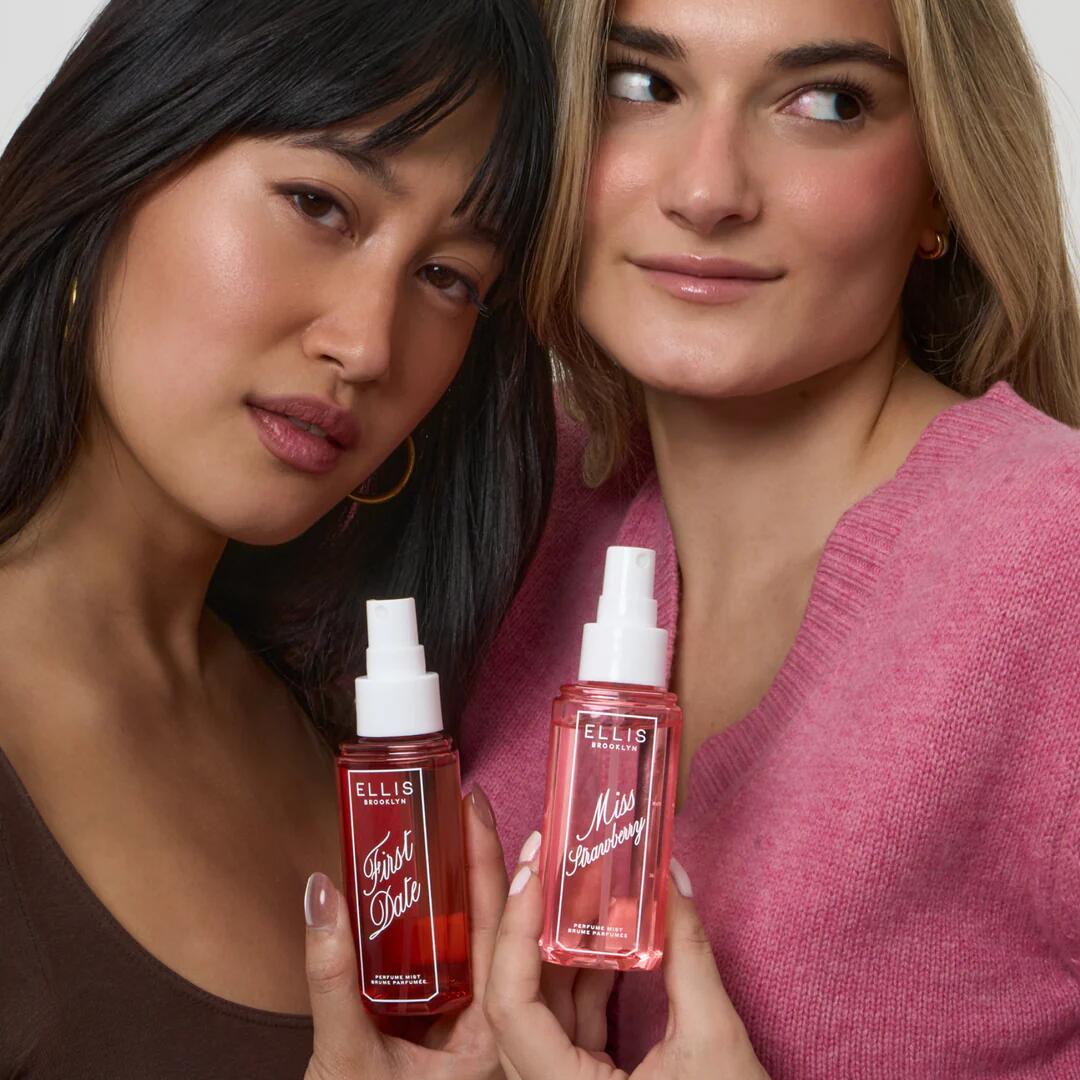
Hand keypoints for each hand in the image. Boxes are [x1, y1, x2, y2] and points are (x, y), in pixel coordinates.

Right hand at [303, 786, 506, 1079]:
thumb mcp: (343, 1058)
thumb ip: (332, 979)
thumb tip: (319, 892)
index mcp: (494, 1042)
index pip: (501, 937)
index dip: (493, 869)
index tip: (483, 814)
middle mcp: (505, 1036)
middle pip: (507, 932)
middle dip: (494, 865)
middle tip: (477, 805)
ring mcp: (493, 1038)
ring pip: (506, 950)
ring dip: (497, 889)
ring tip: (484, 828)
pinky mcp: (474, 1041)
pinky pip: (493, 973)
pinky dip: (489, 927)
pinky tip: (478, 887)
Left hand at [484, 844, 768, 1079]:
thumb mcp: (714, 1043)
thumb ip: (688, 954)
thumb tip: (672, 877)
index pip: (511, 1005)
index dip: (515, 932)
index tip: (533, 872)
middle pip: (516, 1000)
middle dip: (528, 923)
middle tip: (543, 858)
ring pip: (541, 1010)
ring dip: (555, 944)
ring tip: (570, 879)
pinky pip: (567, 1026)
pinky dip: (581, 976)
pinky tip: (598, 928)